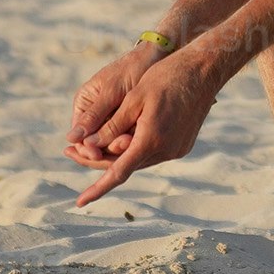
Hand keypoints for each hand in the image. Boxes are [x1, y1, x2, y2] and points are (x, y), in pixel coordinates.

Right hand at [65, 44, 160, 162]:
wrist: (157, 57)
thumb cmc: (131, 69)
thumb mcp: (111, 92)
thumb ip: (95, 116)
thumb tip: (71, 139)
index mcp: (84, 105)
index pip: (79, 136)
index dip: (86, 149)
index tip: (97, 154)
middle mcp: (95, 115)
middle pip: (94, 144)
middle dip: (106, 149)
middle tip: (123, 147)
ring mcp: (113, 120)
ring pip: (111, 144)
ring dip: (120, 148)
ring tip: (133, 143)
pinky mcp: (130, 123)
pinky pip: (127, 139)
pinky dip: (133, 141)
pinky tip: (141, 141)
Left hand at [67, 40, 226, 205]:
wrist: (204, 71)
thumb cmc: (166, 78)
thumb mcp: (133, 99)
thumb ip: (110, 126)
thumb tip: (87, 146)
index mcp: (151, 140)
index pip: (118, 173)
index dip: (97, 189)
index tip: (79, 202)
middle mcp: (165, 150)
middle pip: (125, 166)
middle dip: (97, 161)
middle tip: (69, 151)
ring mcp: (176, 150)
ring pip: (138, 160)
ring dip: (116, 155)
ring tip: (89, 143)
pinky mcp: (182, 145)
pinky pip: (152, 153)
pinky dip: (134, 149)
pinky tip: (120, 138)